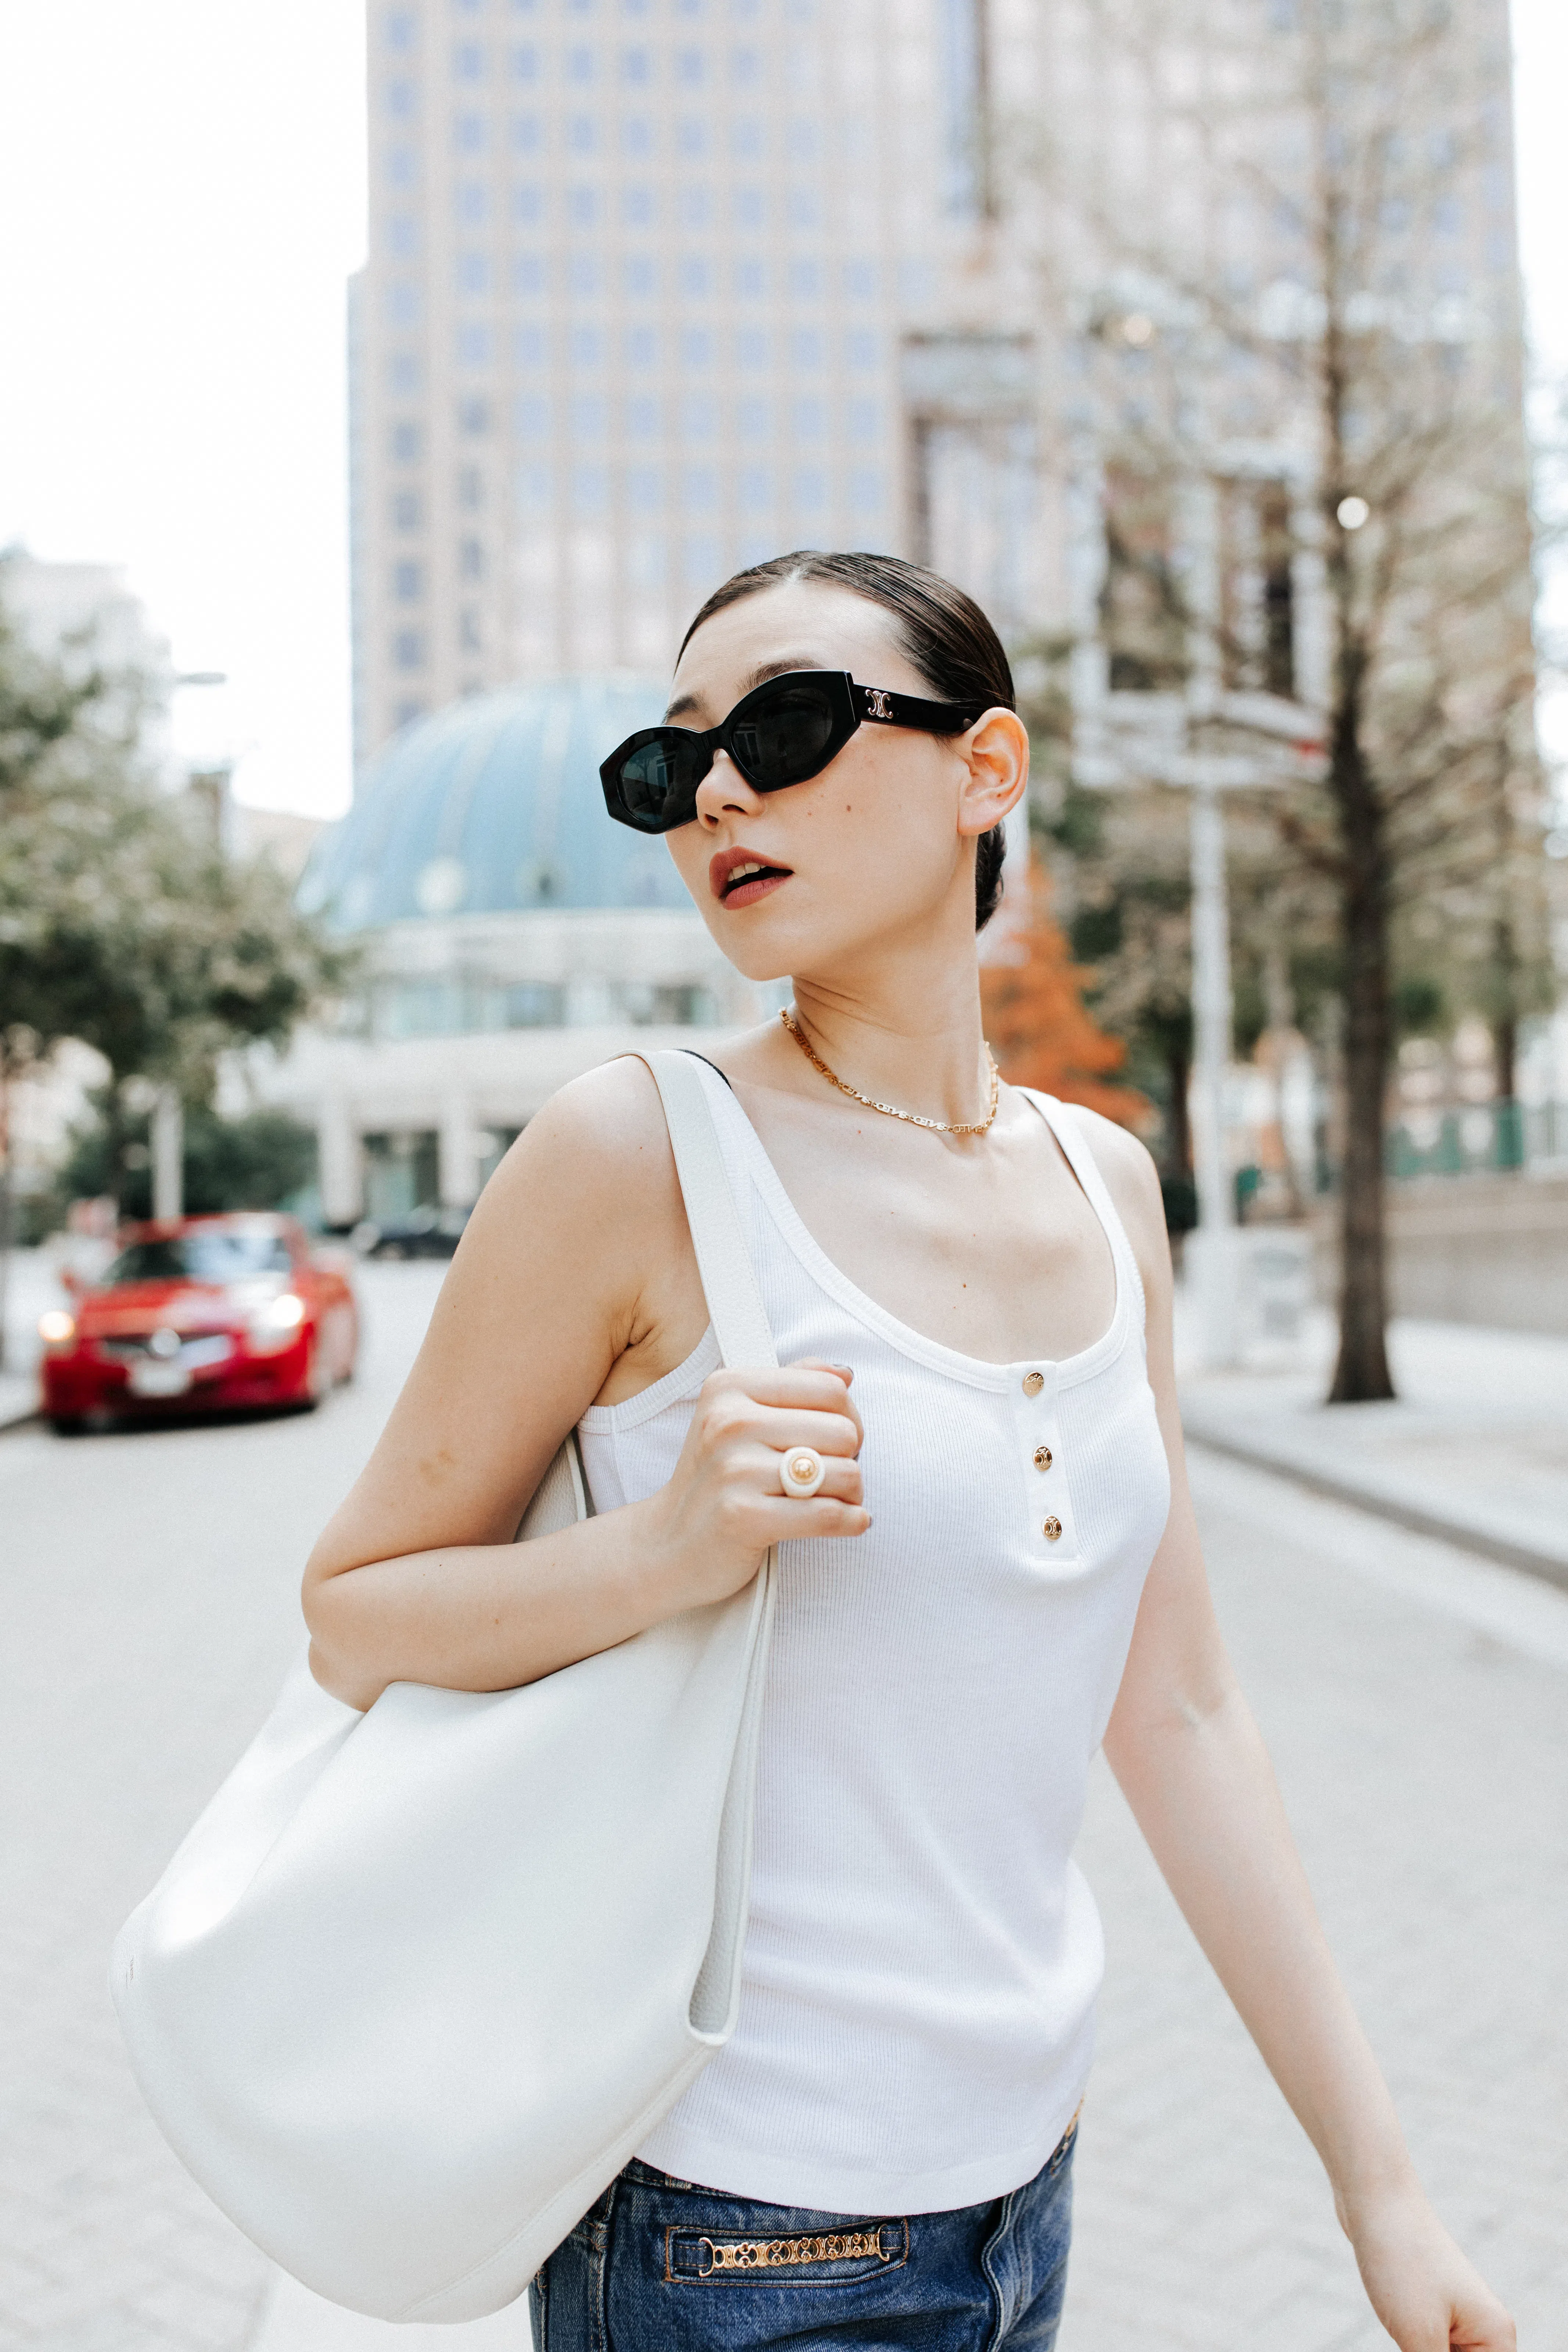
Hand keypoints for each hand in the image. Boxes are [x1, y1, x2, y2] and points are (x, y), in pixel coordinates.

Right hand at [643, 1360, 867, 1611]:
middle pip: (843, 1431)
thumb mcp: (740, 1418)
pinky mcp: (743, 1517)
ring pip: (843, 1472)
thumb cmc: (716, 1480)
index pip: (829, 1388)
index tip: (836, 1441)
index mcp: (729, 1387)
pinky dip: (852, 1521)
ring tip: (833, 1500)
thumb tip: (845, 1374)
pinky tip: (851, 1523)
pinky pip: (827, 1514)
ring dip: (852, 1494)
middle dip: (852, 1458)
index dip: (849, 1417)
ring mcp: (734, 1470)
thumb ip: (792, 1385)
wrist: (669, 1545)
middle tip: (832, 1477)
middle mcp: (729, 1422)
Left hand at [1347, 2181, 1514, 2350]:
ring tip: (1402, 2333)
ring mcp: (1455, 2320)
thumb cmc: (1401, 2261)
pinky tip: (1399, 2337)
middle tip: (1407, 2343)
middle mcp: (1484, 2332)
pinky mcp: (1426, 2312)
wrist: (1372, 2198)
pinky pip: (1425, 2351)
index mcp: (1497, 2341)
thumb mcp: (1418, 2339)